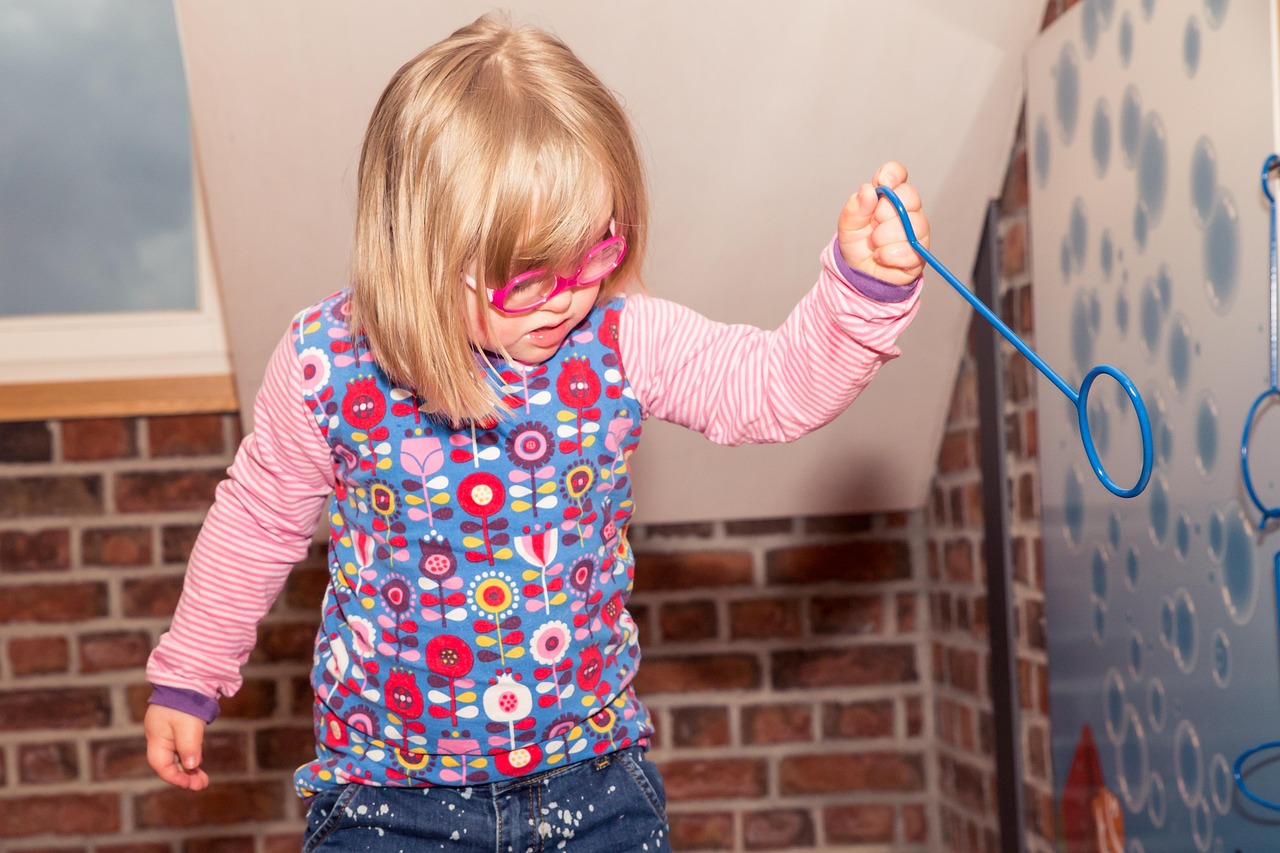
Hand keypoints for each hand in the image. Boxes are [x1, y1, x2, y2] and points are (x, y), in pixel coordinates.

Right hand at [144, 704, 209, 789]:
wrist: (187, 675)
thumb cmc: (185, 700)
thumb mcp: (188, 725)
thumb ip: (189, 746)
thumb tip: (191, 766)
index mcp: (156, 737)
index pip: (162, 765)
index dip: (176, 778)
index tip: (192, 784)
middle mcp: (159, 736)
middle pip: (168, 763)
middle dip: (184, 776)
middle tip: (202, 785)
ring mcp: (167, 730)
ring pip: (176, 755)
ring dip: (189, 767)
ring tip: (203, 779)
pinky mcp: (177, 725)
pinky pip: (181, 746)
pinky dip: (189, 756)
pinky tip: (198, 762)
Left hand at [837, 160, 928, 285]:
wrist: (859, 274)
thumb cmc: (857, 244)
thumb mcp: (848, 225)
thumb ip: (855, 207)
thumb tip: (867, 190)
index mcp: (888, 196)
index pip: (898, 174)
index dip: (892, 174)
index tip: (882, 183)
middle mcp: (907, 209)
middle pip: (909, 196)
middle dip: (884, 213)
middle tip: (872, 225)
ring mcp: (917, 230)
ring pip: (912, 224)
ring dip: (885, 237)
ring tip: (874, 244)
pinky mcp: (919, 253)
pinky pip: (911, 249)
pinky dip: (890, 255)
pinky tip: (881, 257)